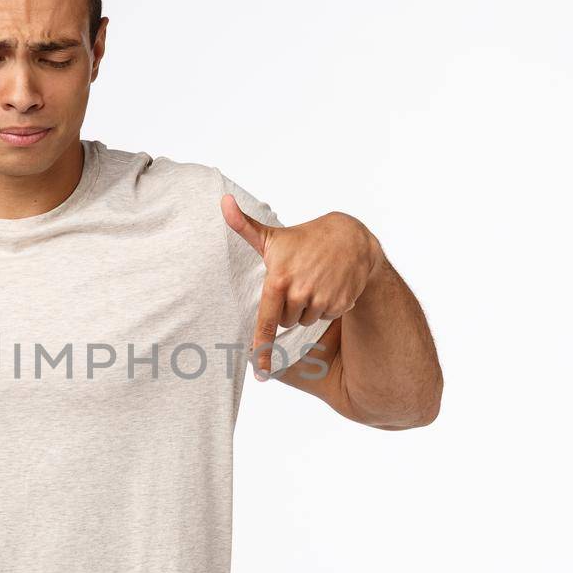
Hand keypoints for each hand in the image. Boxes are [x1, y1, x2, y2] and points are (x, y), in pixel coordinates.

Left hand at [221, 196, 382, 378]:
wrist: (350, 237)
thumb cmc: (303, 239)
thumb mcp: (272, 236)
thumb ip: (242, 226)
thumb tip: (222, 202)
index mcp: (278, 280)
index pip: (266, 321)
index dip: (262, 348)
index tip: (259, 370)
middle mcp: (300, 292)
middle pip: (285, 321)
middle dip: (289, 307)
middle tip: (298, 283)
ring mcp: (322, 299)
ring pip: (306, 321)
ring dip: (308, 308)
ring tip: (314, 282)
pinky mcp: (341, 304)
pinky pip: (326, 317)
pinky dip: (327, 307)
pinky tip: (329, 286)